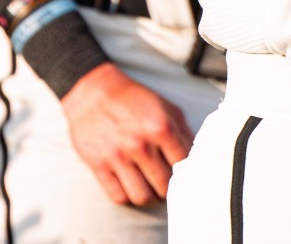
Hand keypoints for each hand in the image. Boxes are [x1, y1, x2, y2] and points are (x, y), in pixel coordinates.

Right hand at [60, 62, 193, 205]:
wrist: (93, 94)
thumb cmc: (133, 100)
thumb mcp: (166, 107)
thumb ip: (184, 132)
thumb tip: (197, 157)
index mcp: (161, 128)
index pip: (183, 165)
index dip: (186, 172)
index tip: (184, 174)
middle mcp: (140, 145)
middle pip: (164, 186)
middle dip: (168, 187)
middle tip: (165, 182)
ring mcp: (118, 157)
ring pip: (142, 197)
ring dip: (148, 195)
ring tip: (149, 187)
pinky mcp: (99, 165)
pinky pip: (118, 196)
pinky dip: (127, 196)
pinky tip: (130, 185)